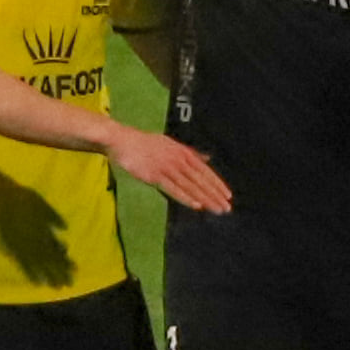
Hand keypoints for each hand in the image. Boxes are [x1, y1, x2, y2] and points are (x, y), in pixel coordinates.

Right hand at [105, 128, 231, 212]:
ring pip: (190, 186)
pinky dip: (185, 197)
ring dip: (204, 198)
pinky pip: (172, 188)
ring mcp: (167, 167)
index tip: (227, 195)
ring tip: (216, 209)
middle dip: (215, 194)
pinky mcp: (154, 175)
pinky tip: (196, 205)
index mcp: (184, 152)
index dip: (217, 184)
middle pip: (200, 180)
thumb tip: (208, 157)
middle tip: (226, 208)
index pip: (205, 170)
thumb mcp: (172, 144)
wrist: (122, 140)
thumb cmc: (146, 143)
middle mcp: (178, 160)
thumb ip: (191, 152)